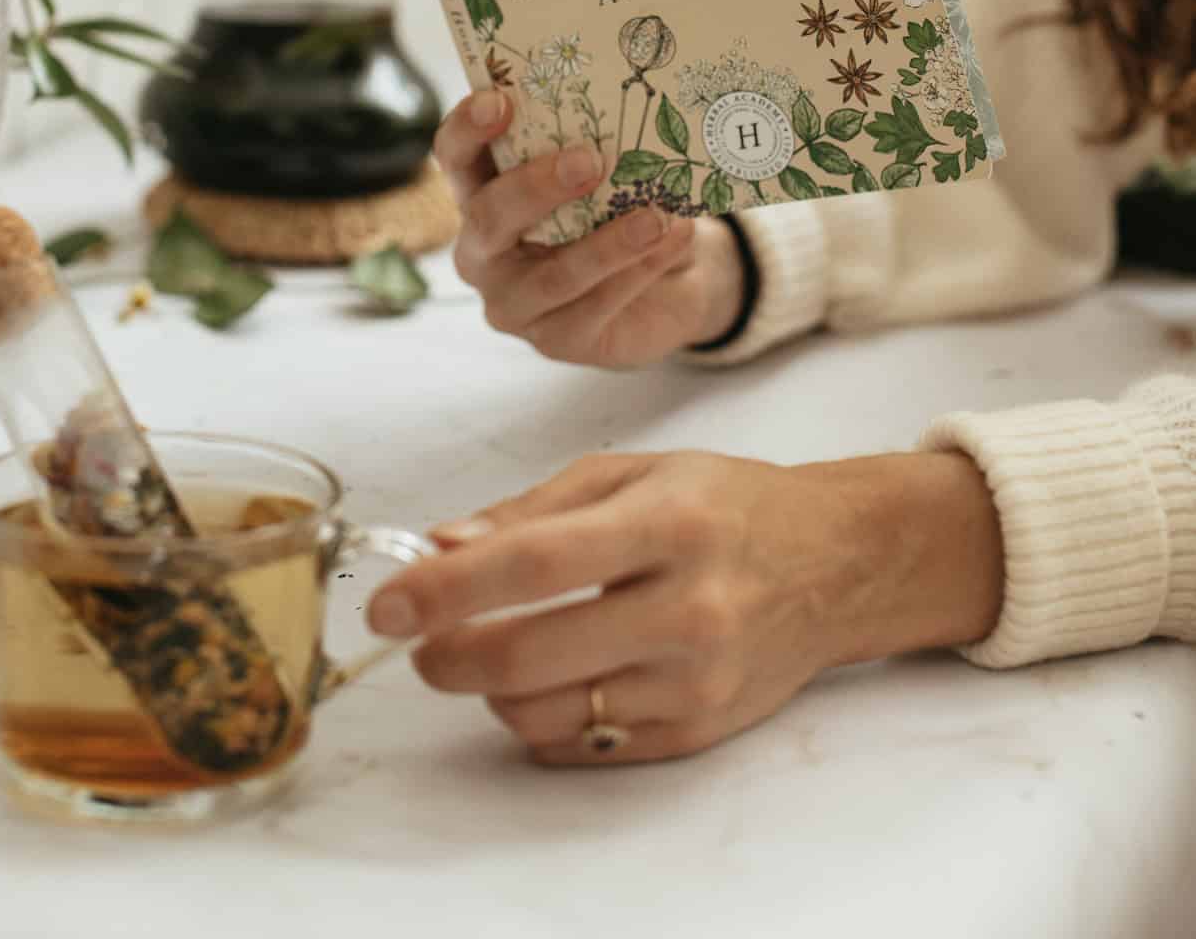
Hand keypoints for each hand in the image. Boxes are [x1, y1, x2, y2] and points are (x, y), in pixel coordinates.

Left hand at [369, 449, 1004, 766]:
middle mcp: (687, 608)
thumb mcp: (633, 473)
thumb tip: (440, 546)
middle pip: (528, 656)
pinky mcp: (696, 732)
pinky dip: (541, 718)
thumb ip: (531, 511)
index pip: (531, 563)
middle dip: (447, 655)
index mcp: (667, 524)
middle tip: (421, 641)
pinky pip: (584, 744)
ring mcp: (695, 682)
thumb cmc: (724, 504)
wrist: (834, 564)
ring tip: (491, 650)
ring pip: (547, 713)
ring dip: (490, 690)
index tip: (384, 603)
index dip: (444, 589)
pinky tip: (546, 678)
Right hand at [435, 91, 745, 367]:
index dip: (468, 129)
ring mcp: (514, 304)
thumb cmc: (616, 212)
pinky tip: (675, 238)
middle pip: (489, 218)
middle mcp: (483, 253)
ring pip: (553, 276)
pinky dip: (642, 269)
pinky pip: (598, 306)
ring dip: (608, 244)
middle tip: (590, 161)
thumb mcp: (603, 178)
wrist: (664, 284)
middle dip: (537, 187)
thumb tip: (626, 120)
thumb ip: (595, 150)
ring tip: (656, 216)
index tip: (500, 102)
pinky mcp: (557, 341)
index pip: (455, 157)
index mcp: (481, 195)